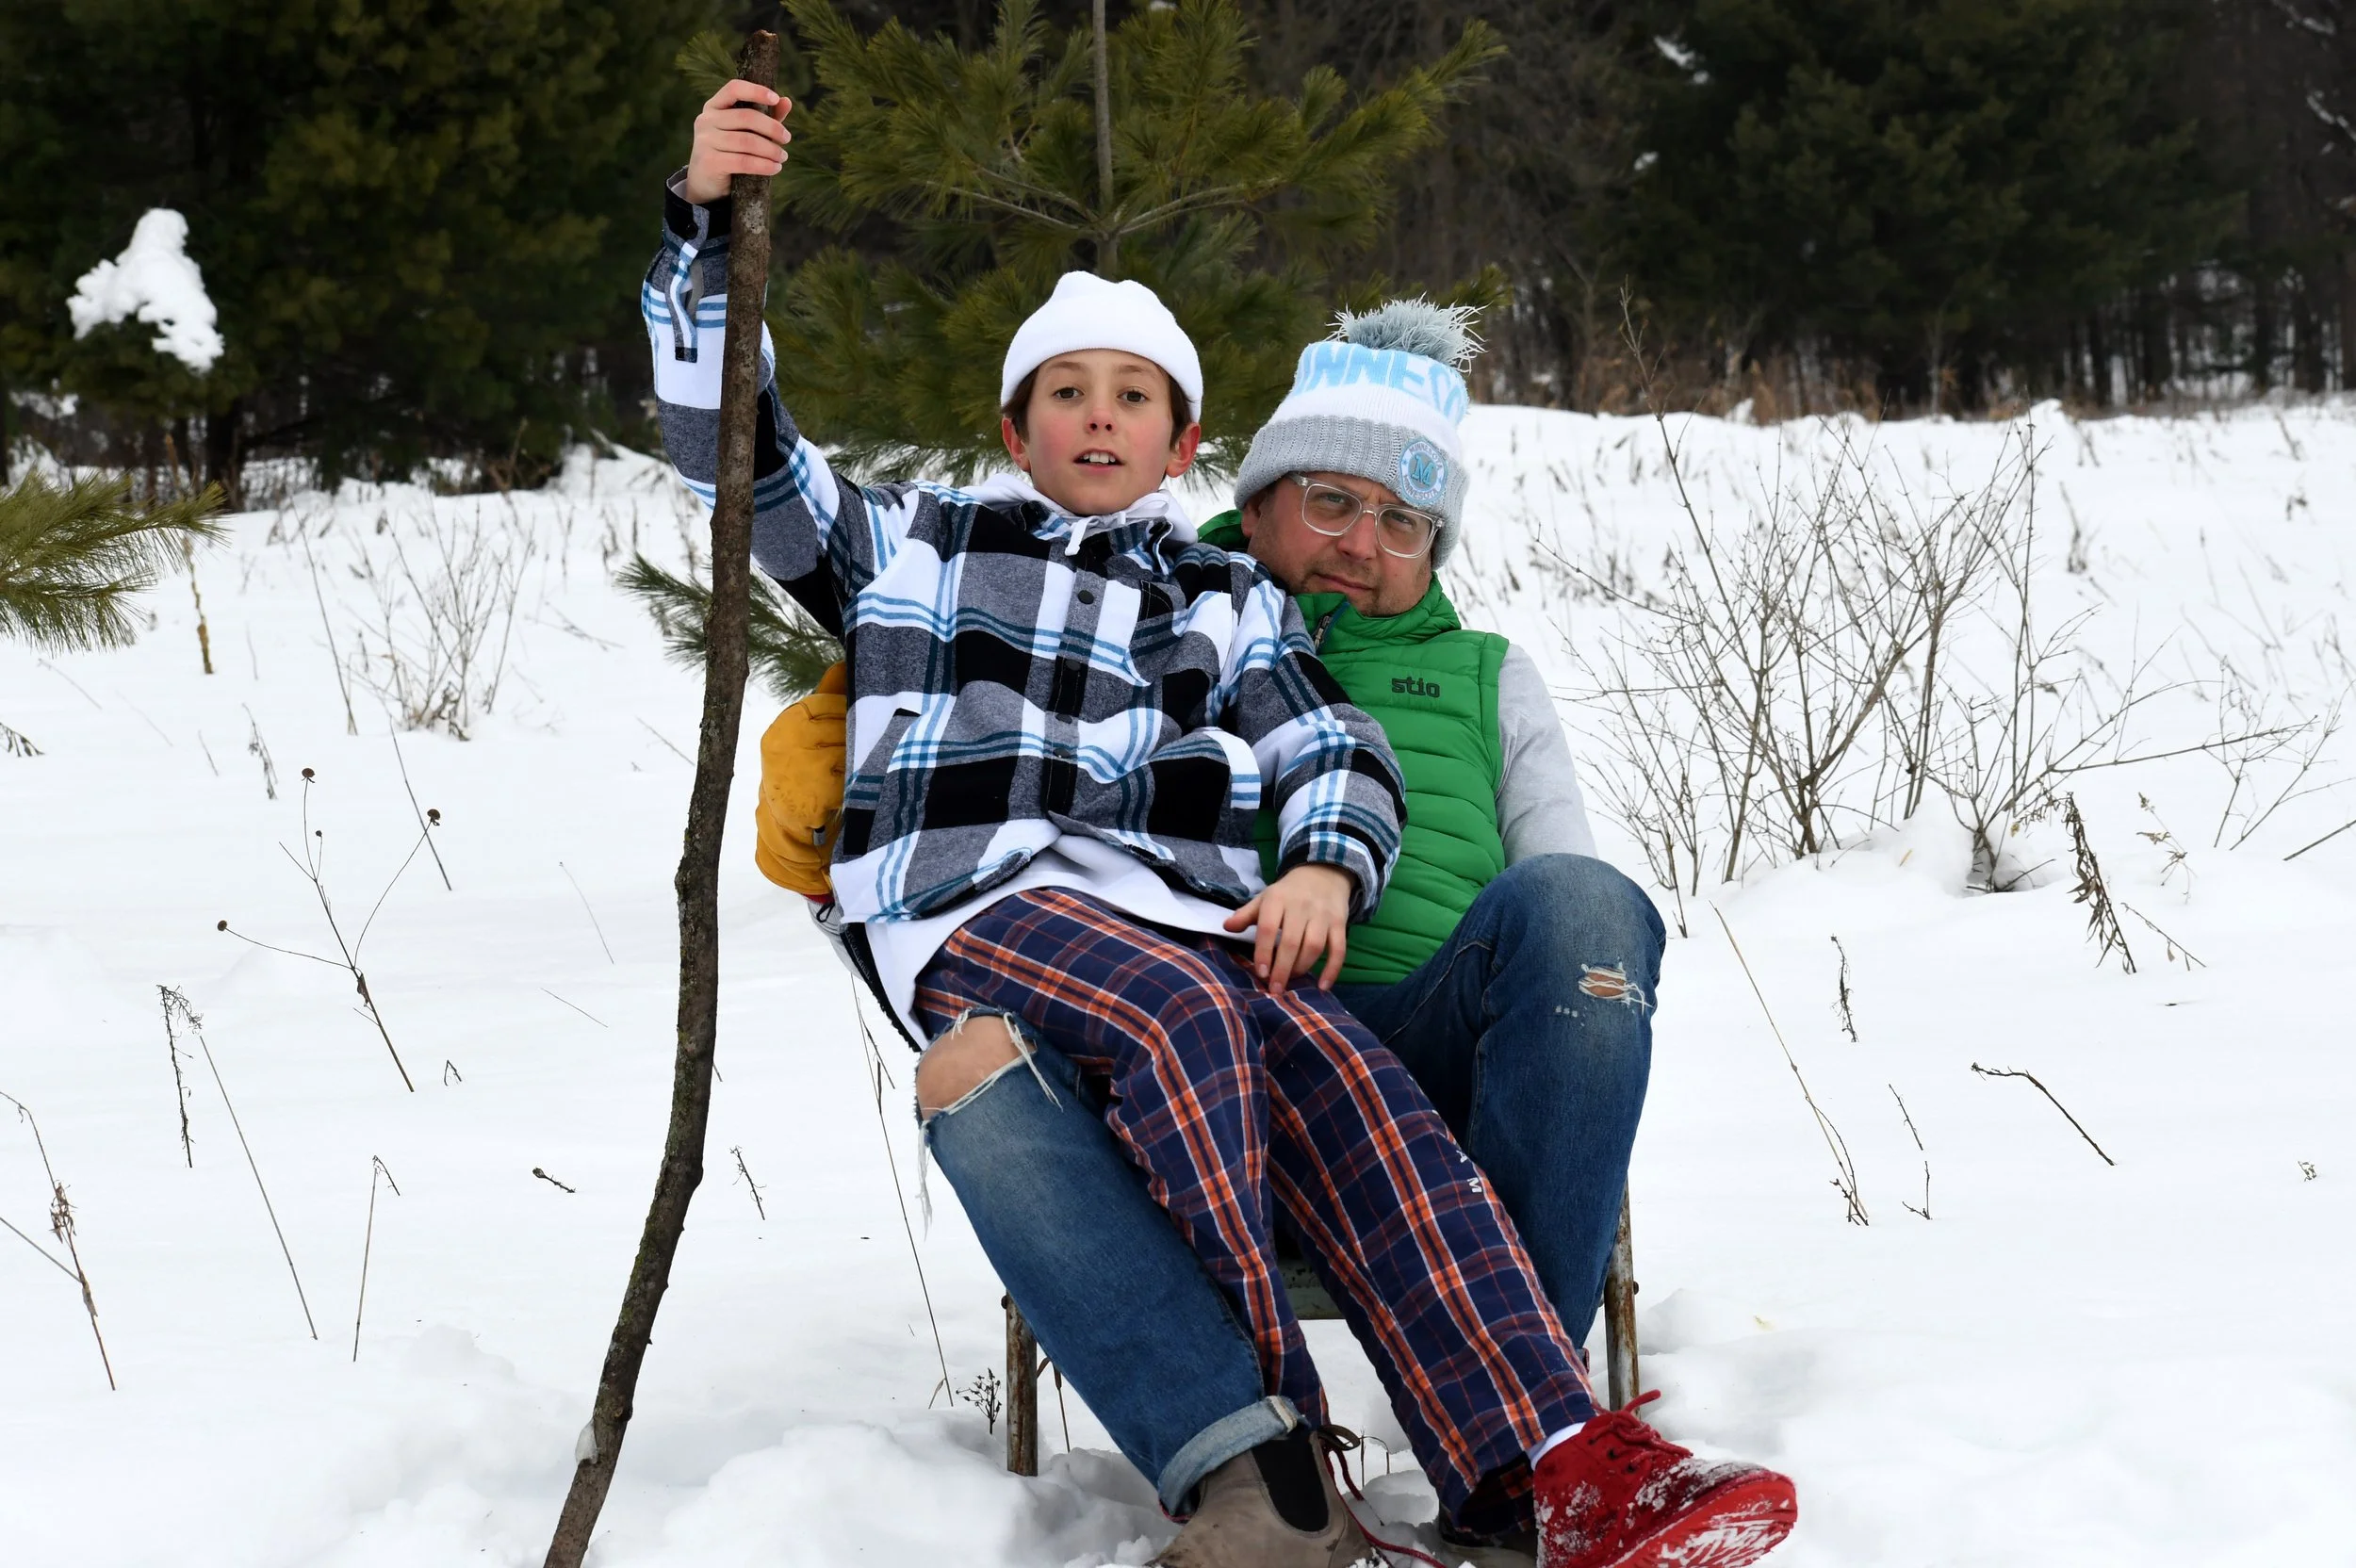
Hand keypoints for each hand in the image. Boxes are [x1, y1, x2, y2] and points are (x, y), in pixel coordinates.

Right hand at [683, 79, 790, 204]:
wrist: (706, 182)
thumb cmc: (729, 151)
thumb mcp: (745, 131)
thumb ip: (765, 116)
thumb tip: (786, 102)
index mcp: (714, 106)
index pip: (734, 89)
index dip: (756, 91)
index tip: (776, 98)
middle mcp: (706, 120)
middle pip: (747, 117)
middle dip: (772, 128)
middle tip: (787, 138)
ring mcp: (705, 141)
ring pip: (747, 141)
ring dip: (771, 150)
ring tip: (782, 157)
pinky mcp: (710, 162)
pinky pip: (744, 162)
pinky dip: (764, 165)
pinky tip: (775, 168)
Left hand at [1223, 864, 1355, 994]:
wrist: (1323, 873)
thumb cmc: (1288, 893)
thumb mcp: (1265, 898)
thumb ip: (1246, 914)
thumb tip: (1226, 927)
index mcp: (1277, 900)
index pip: (1268, 928)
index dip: (1264, 952)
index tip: (1261, 973)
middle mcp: (1301, 907)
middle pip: (1292, 942)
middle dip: (1283, 968)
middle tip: (1275, 988)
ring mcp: (1322, 915)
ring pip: (1314, 946)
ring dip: (1302, 967)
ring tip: (1292, 981)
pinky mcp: (1340, 923)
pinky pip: (1339, 949)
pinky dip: (1333, 969)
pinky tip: (1323, 986)